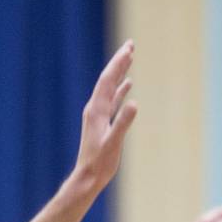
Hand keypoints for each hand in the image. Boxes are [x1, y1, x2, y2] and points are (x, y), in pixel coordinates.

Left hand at [69, 41, 138, 193]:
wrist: (87, 177)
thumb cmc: (100, 163)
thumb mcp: (113, 143)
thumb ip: (123, 123)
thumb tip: (134, 103)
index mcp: (96, 110)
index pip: (108, 80)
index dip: (118, 64)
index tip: (129, 49)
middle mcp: (95, 108)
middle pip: (108, 79)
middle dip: (119, 62)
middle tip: (131, 45)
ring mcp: (98, 115)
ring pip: (110, 87)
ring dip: (120, 72)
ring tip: (129, 58)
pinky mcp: (102, 122)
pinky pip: (112, 99)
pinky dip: (120, 89)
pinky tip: (127, 85)